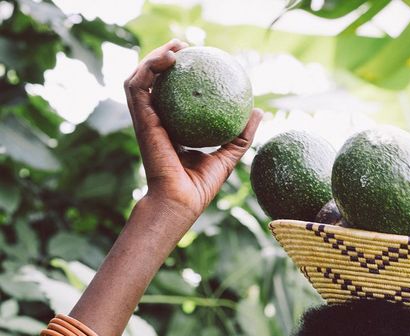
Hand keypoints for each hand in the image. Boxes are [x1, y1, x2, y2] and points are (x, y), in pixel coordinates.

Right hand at [124, 39, 262, 222]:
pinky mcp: (141, 120)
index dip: (179, 76)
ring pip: (141, 78)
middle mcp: (155, 122)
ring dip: (154, 57)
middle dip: (164, 59)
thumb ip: (240, 134)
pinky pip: (138, 87)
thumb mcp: (227, 156)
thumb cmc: (200, 186)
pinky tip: (169, 59)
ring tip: (176, 47)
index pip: (171, 96)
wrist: (181, 202)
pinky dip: (149, 68)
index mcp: (170, 129)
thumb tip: (259, 111)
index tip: (198, 62)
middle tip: (186, 47)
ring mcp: (145, 120)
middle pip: (153, 82)